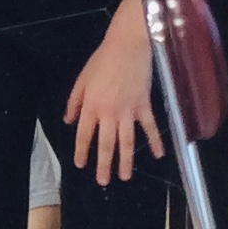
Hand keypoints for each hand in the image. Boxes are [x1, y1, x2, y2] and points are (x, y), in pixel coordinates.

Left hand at [63, 6, 162, 183]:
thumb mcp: (82, 80)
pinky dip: (156, 141)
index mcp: (92, 106)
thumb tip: (68, 121)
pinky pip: (150, 127)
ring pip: (127, 141)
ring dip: (126, 161)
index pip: (84, 135)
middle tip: (103, 181)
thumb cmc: (102, 61)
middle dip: (104, 165)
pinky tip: (159, 155)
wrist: (127, 46)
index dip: (81, 151)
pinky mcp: (144, 106)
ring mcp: (128, 111)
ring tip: (125, 177)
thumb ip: (74, 102)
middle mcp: (109, 113)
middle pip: (106, 144)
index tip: (80, 165)